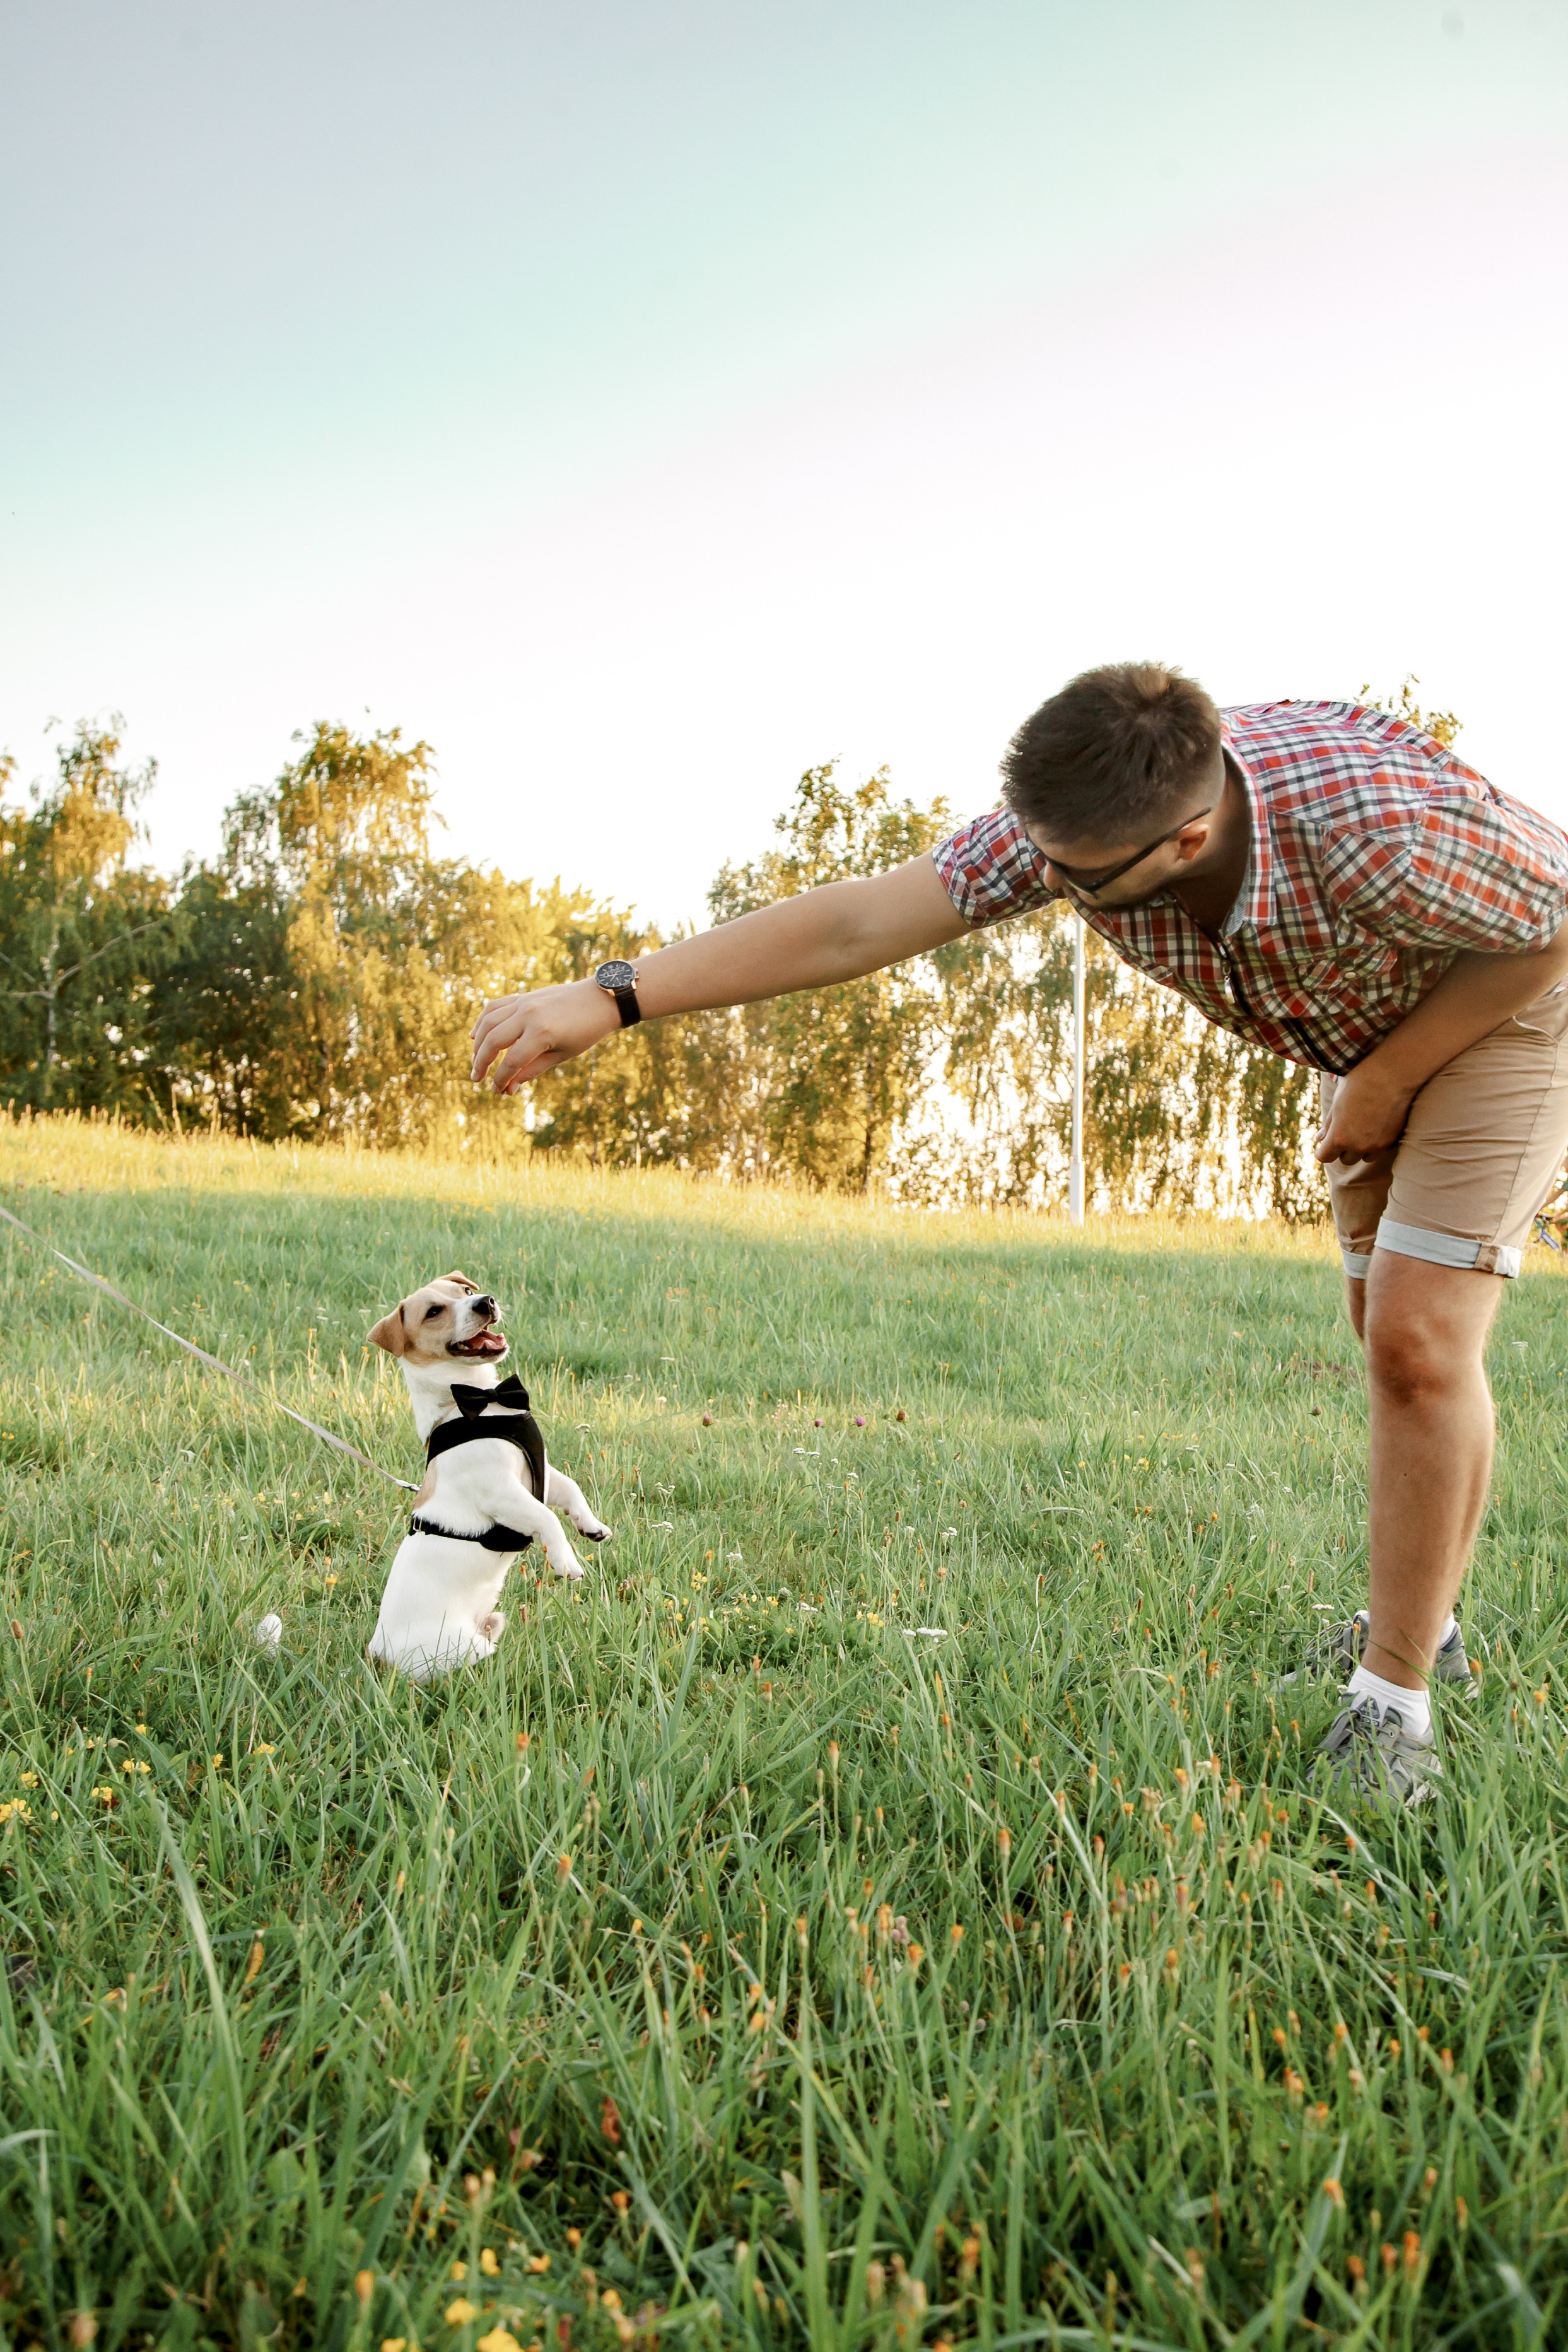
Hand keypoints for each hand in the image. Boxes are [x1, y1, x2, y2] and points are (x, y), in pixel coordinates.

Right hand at [470, 979, 618, 1092]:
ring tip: (476, 1061)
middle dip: (480, 1062)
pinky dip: (482, 1021)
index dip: (500, 1079)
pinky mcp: (523, 996)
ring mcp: (524, 1003)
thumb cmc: (586, 1031)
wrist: (600, 999)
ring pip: (489, 1022)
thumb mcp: (562, 1055)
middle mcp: (528, 1015)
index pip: (511, 1062)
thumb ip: (532, 1070)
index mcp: (542, 1033)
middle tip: (476, 1079)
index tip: (496, 1091)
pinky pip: (495, 1007)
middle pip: (493, 1041)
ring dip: (478, 1043)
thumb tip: (509, 1089)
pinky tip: (475, 1035)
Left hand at [1314, 1059, 1414, 1163]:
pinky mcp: (1393, 1141)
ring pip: (1365, 1157)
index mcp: (1339, 1137)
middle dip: (1343, 1148)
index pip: (1325, 1157)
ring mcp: (1377, 1145)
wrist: (1390, 1074)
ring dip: (1362, 1148)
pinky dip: (1378, 1143)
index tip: (1325, 1145)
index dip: (1323, 1151)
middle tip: (1347, 1131)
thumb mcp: (1337, 1103)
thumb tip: (1320, 1139)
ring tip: (1364, 1128)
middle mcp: (1358, 1146)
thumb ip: (1329, 1124)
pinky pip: (1381, 1150)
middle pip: (1346, 1159)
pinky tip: (1379, 1125)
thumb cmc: (1358, 1084)